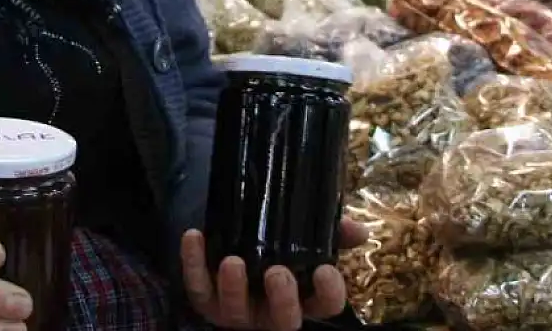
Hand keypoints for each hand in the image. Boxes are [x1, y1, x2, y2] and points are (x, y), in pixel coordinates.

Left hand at [180, 219, 367, 330]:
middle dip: (281, 300)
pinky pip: (197, 288)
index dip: (329, 293)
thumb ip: (331, 232)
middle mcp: (271, 312)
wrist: (232, 238)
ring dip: (233, 288)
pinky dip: (192, 263)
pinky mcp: (206, 300)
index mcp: (302, 298)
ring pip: (235, 311)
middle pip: (283, 321)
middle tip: (277, 273)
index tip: (326, 270)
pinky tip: (194, 236)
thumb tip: (358, 230)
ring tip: (232, 261)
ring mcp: (237, 310)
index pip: (325, 306)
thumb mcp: (304, 238)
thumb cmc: (275, 246)